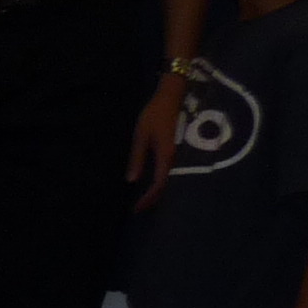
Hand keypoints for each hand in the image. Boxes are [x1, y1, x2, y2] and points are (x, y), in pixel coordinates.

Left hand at [128, 71, 186, 206]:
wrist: (171, 97)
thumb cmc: (154, 114)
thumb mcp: (141, 136)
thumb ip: (137, 158)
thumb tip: (132, 180)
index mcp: (166, 156)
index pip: (159, 184)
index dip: (148, 198)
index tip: (136, 208)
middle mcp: (173, 158)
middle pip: (164, 185)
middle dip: (152, 199)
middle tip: (137, 209)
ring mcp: (175, 155)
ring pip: (166, 179)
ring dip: (155, 192)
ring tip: (141, 201)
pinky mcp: (173, 151)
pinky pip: (166, 172)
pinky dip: (157, 182)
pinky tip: (148, 185)